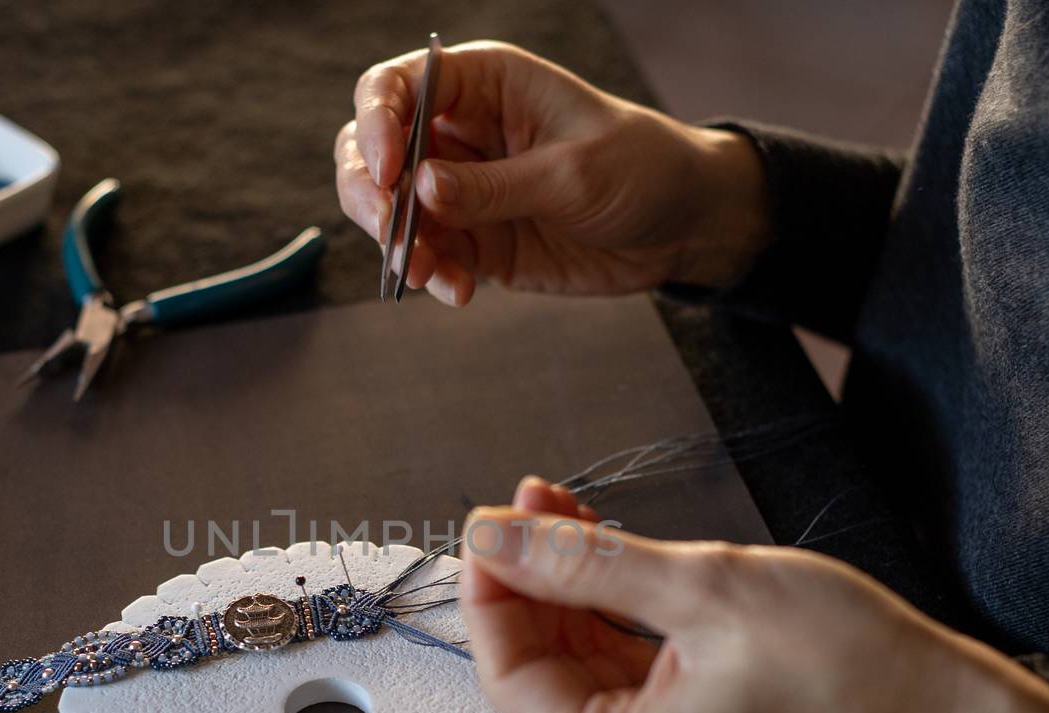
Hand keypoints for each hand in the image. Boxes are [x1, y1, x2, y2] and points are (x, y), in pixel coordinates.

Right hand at [334, 41, 770, 305]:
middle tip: (388, 231)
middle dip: (367, 191)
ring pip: (389, 211)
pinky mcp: (474, 240)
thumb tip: (419, 192)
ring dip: (395, 245)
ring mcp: (460, 190)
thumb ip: (494, 186)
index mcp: (482, 85)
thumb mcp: (572, 174)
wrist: (682, 226)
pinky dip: (431, 277)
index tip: (390, 174)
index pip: (397, 87)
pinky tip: (459, 292)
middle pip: (372, 149)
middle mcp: (459, 132)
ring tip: (428, 274)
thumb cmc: (640, 168)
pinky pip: (429, 257)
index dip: (377, 123)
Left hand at [459, 477, 1048, 712]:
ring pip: (583, 657)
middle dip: (530, 577)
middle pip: (543, 666)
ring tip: (563, 506)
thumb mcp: (701, 588)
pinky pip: (627, 663)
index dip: (490, 595)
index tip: (488, 525)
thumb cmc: (846, 663)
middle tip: (530, 499)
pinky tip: (603, 546)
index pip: (510, 678)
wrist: (948, 707)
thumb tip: (491, 535)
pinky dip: (611, 605)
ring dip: (569, 582)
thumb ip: (584, 562)